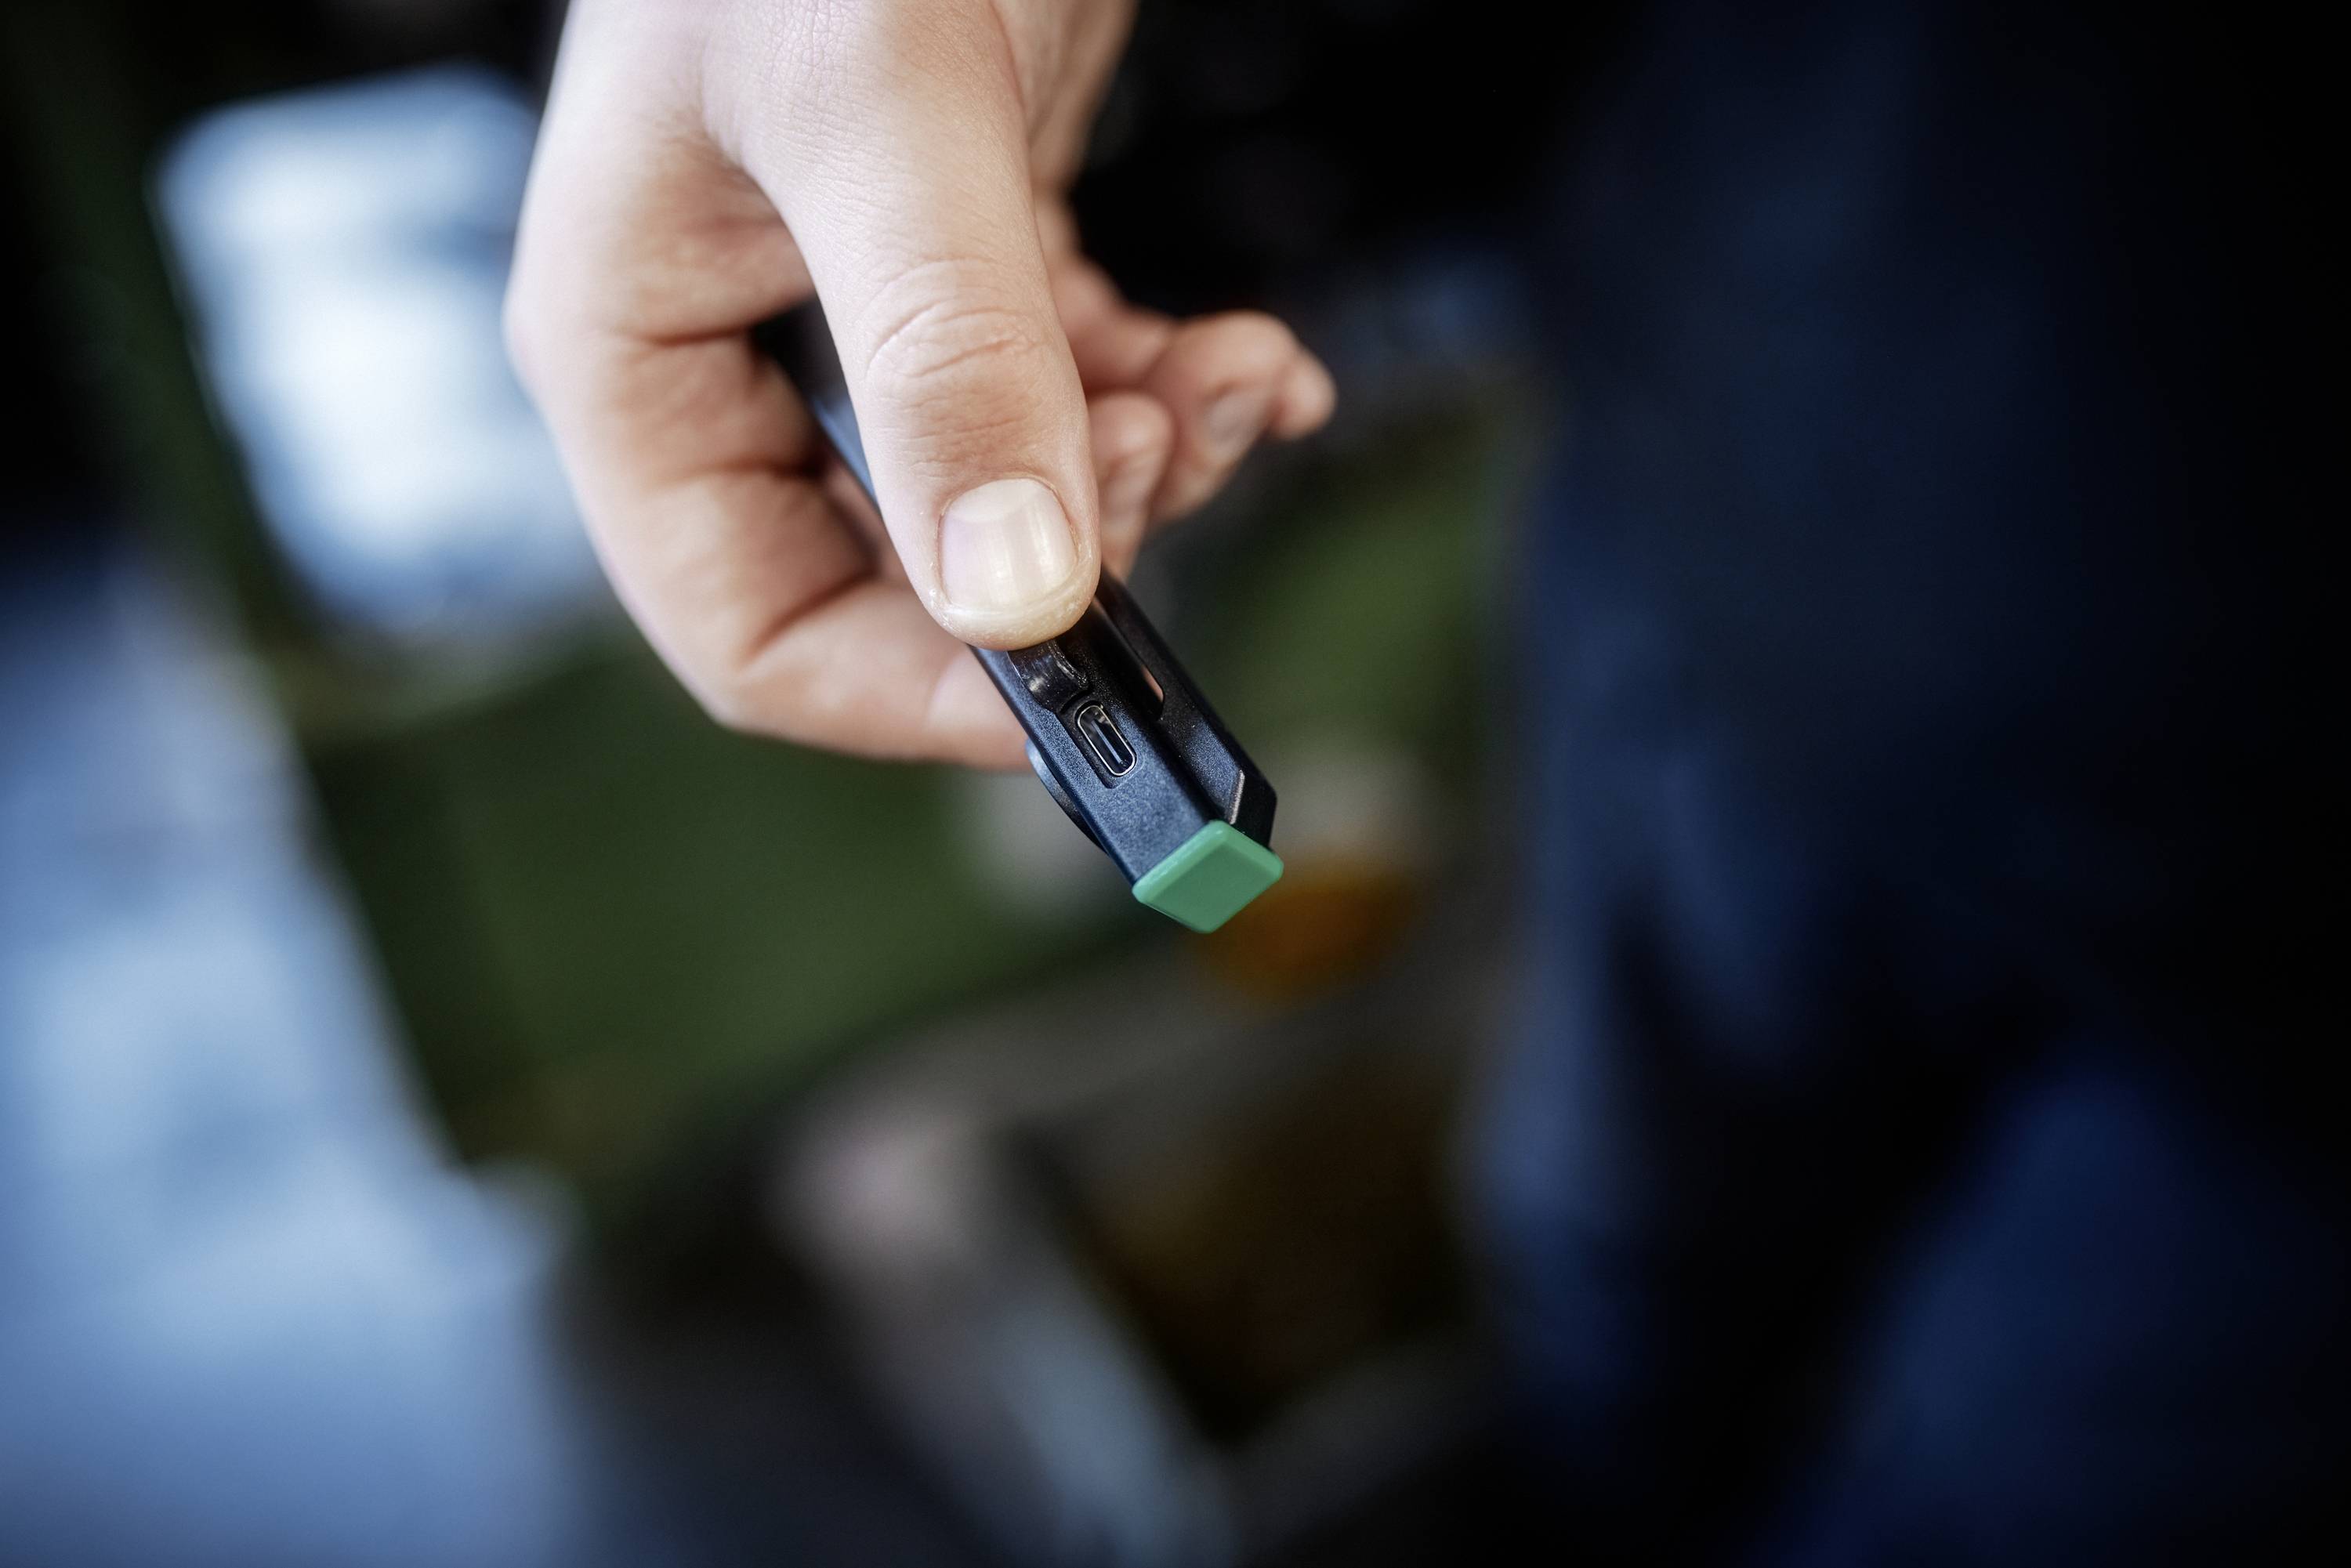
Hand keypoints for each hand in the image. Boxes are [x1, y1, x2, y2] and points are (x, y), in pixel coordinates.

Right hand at [507, 0, 1333, 766]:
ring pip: (1005, 503)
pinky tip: (1254, 359)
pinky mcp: (967, 263)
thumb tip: (1016, 599)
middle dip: (1060, 562)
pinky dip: (1170, 398)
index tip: (1077, 691)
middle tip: (1179, 455)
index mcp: (635, 356)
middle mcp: (732, 359)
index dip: (914, 696)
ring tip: (1236, 381)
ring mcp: (853, 317)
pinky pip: (1069, 399)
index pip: (750, 632)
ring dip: (1144, 474)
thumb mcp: (879, 112)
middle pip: (895, 584)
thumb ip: (941, 354)